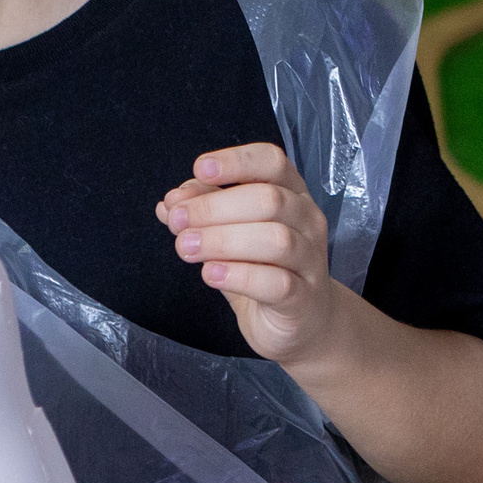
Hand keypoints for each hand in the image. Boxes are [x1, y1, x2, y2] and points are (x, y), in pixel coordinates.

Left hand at [156, 143, 339, 363]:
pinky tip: (210, 274)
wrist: (302, 321)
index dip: (236, 161)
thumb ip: (203, 213)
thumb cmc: (264, 268)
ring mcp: (310, 260)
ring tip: (185, 248)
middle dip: (214, 207)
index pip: (272, 162)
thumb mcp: (230, 234)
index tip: (200, 169)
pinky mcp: (303, 298)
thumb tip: (172, 201)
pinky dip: (238, 275)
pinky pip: (276, 282)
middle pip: (269, 199)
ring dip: (221, 240)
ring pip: (275, 239)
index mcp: (292, 195)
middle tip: (177, 221)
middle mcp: (307, 221)